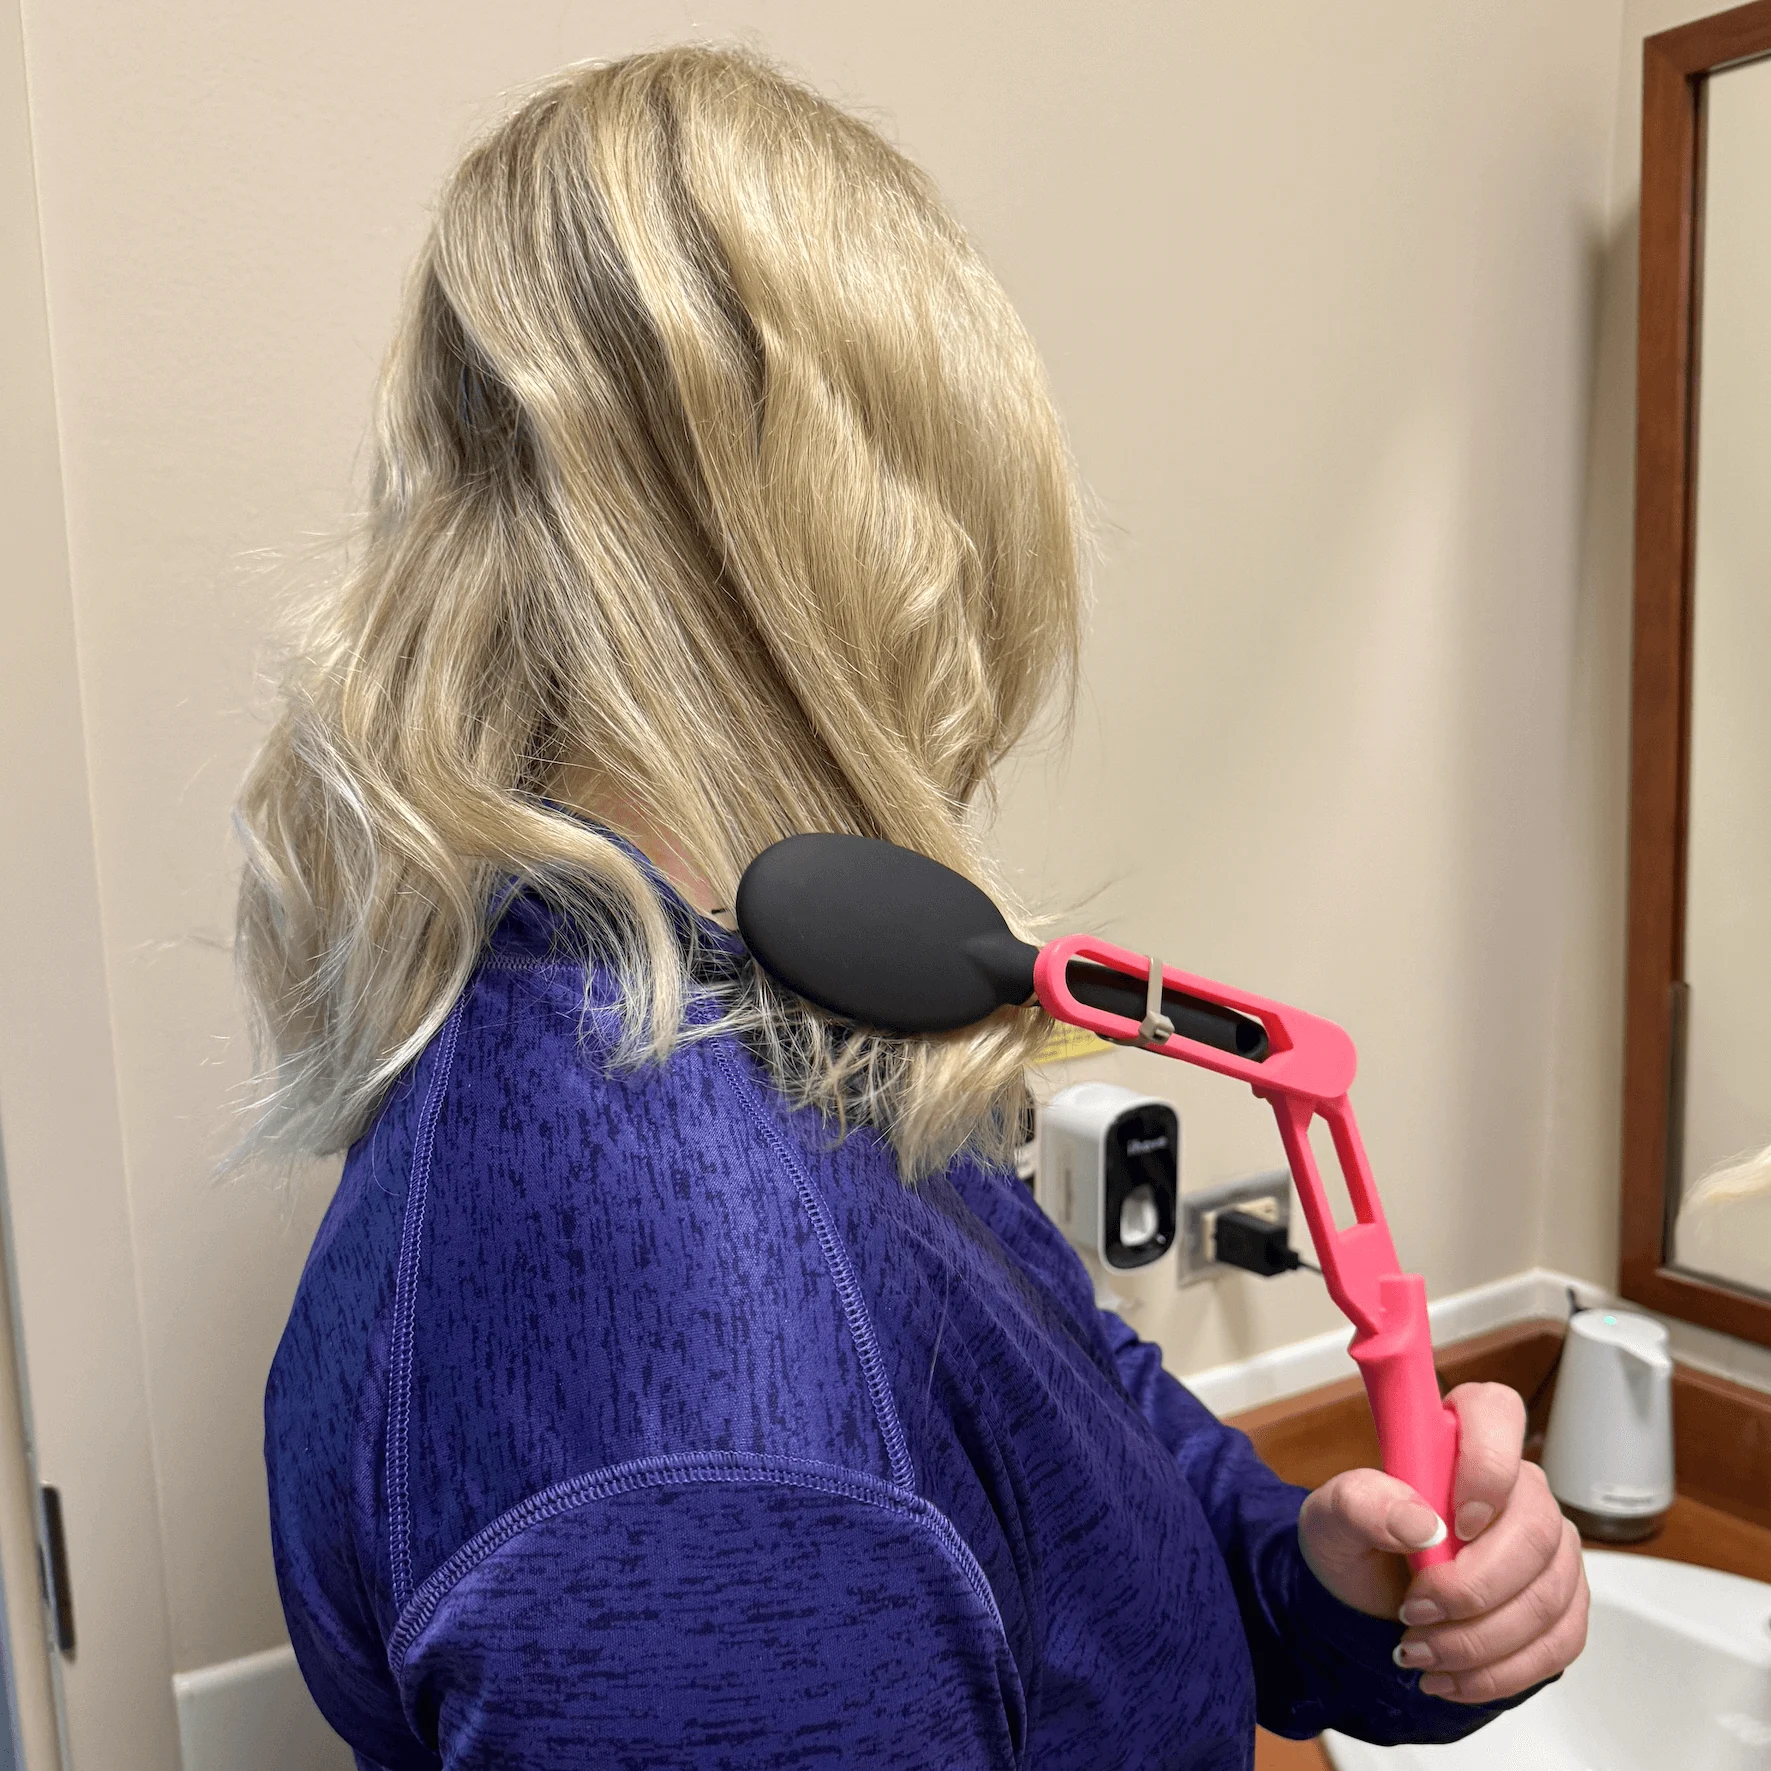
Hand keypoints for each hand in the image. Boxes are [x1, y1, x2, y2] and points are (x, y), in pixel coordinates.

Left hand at [1297, 1381, 1588, 1702]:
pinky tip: (1453, 1676)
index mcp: (1457, 1437)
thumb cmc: (1354, 1545)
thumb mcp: (1330, 1519)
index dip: (1489, 1466)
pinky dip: (1503, 1671)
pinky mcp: (1560, 1602)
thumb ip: (1360, 1502)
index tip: (1455, 1523)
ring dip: (1481, 1640)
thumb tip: (1419, 1520)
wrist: (1363, 1603)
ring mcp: (1548, 1546)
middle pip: (1533, 1530)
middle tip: (1414, 1614)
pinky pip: (1559, 1641)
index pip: (1497, 1413)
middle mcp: (1516, 1486)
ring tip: (1421, 1652)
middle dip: (1472, 1588)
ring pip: (1548, 1596)